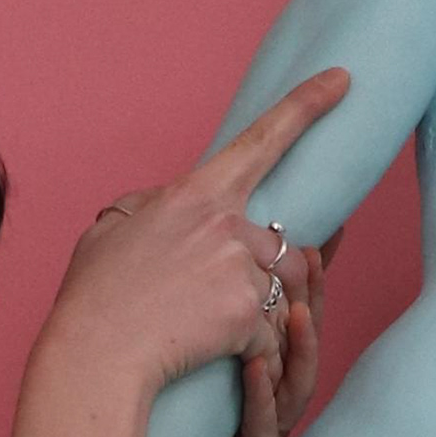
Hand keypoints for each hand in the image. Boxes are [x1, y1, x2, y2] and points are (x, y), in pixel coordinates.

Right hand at [40, 69, 352, 398]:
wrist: (95, 357)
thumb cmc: (94, 298)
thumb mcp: (107, 230)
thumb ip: (145, 207)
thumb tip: (161, 200)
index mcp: (194, 194)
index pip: (263, 139)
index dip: (307, 105)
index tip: (341, 79)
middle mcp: (225, 223)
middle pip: (276, 242)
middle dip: (256, 274)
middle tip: (208, 303)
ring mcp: (240, 268)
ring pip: (277, 287)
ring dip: (254, 310)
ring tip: (206, 332)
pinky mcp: (247, 314)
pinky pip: (268, 332)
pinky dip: (249, 350)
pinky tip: (212, 356)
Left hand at [148, 244, 323, 436]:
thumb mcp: (174, 374)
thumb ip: (182, 327)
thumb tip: (167, 264)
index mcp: (252, 371)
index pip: (282, 310)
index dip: (301, 270)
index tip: (315, 224)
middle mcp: (270, 400)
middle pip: (302, 337)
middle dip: (310, 294)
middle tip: (311, 250)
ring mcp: (268, 435)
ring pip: (296, 379)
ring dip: (300, 339)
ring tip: (298, 301)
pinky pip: (265, 426)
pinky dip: (262, 392)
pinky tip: (255, 362)